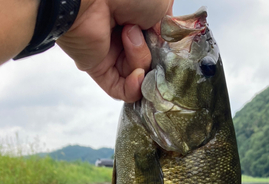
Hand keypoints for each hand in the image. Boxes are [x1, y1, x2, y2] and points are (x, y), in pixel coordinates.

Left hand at [57, 0, 172, 101]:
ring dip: (140, 60)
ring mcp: (111, 55)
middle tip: (145, 33)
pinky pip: (121, 90)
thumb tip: (167, 46)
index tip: (169, 46)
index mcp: (137, 20)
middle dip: (153, 53)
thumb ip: (168, 29)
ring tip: (129, 35)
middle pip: (150, 63)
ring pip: (138, 76)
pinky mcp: (99, 70)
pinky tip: (137, 75)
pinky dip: (133, 87)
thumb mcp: (161, 5)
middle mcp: (123, 38)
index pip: (158, 47)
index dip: (165, 50)